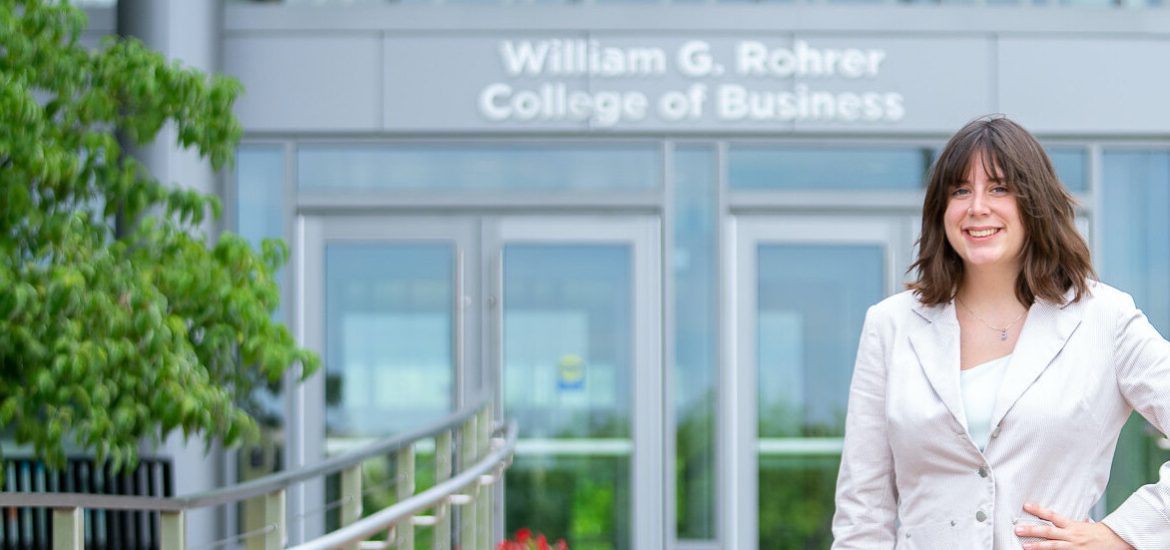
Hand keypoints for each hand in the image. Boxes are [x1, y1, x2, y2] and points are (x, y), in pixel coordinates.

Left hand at [1016, 502, 1131, 549]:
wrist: (1115, 541)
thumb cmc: (1097, 533)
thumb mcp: (1082, 523)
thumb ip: (1068, 522)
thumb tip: (1055, 517)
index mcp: (1072, 525)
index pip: (1052, 515)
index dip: (1039, 510)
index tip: (1026, 506)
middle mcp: (1071, 535)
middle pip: (1049, 532)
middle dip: (1033, 530)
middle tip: (1018, 529)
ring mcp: (1074, 547)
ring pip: (1053, 547)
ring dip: (1038, 546)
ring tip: (1025, 546)